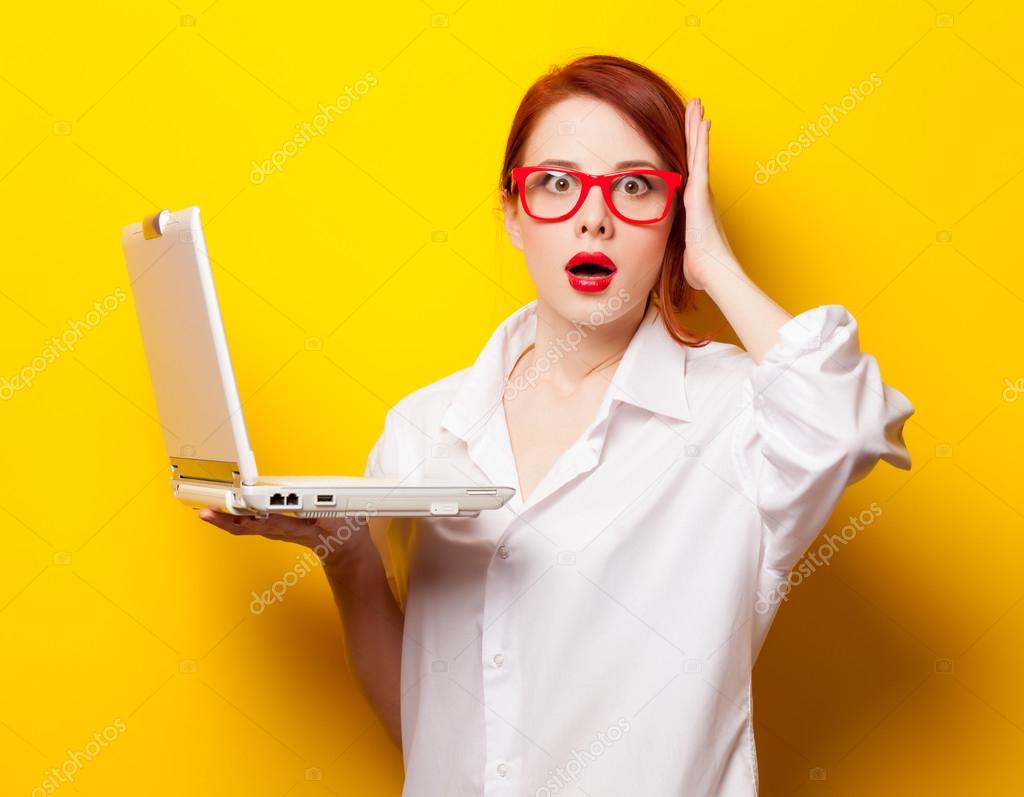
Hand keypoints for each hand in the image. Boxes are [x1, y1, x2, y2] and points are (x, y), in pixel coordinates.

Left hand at [199, 508, 371, 570]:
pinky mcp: (278, 531)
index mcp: (303, 528)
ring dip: (228, 521)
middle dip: (229, 520)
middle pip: (253, 526)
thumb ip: (329, 513)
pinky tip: (226, 515)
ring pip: (250, 528)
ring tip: (209, 513)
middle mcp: (286, 531)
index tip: (242, 505)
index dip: (256, 513)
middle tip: (208, 513)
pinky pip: (253, 528)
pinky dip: (237, 521)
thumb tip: (312, 503)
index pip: (276, 520)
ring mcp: (280, 533)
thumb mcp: (344, 523)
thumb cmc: (345, 535)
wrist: (346, 553)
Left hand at [682, 97, 739, 291]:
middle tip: (696, 107)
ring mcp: (703, 192)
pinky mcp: (701, 193)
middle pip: (696, 154)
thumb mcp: (686, 256)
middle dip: (695, 130)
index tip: (691, 134)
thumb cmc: (701, 269)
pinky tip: (702, 121)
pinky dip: (701, 140)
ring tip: (697, 104)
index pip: (691, 171)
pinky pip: (700, 160)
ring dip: (697, 127)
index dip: (691, 151)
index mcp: (697, 205)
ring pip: (698, 151)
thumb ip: (683, 255)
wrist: (711, 272)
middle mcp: (701, 194)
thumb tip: (683, 268)